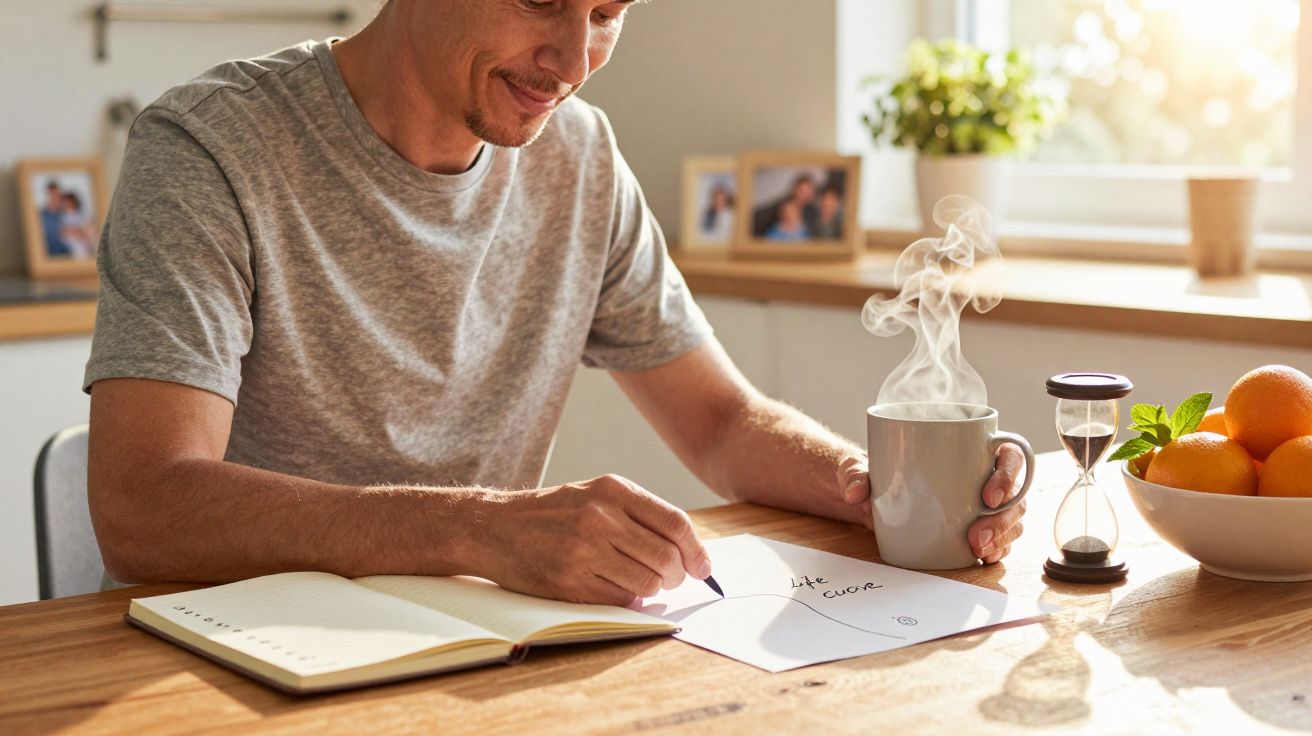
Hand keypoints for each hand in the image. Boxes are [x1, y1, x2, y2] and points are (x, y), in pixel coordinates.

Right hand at [480, 474, 711, 605]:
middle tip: (671, 579)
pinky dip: (626, 600)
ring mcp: (584, 549)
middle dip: (677, 575)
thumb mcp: (596, 494)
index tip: (703, 568)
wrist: (495, 527)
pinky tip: (615, 588)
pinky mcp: (569, 581)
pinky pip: (619, 599)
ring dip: (653, 590)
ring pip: (648, 583)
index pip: (675, 523)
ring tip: (640, 583)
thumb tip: (689, 550)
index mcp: (613, 490)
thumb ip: (640, 514)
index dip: (697, 551)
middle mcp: (600, 516)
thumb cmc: (554, 513)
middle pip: (667, 557)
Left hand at [837, 443, 1026, 563]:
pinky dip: (998, 549)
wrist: (871, 496)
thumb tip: (855, 492)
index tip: (987, 495)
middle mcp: (985, 474)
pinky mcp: (977, 526)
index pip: (1009, 453)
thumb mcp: (859, 466)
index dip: (1008, 473)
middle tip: (976, 537)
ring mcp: (985, 503)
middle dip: (1003, 519)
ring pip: (1012, 518)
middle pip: (1015, 494)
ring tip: (978, 550)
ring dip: (1002, 537)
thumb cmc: (876, 470)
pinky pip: (1000, 538)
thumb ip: (854, 472)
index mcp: (971, 447)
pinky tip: (985, 557)